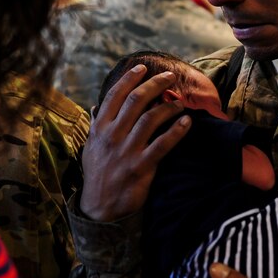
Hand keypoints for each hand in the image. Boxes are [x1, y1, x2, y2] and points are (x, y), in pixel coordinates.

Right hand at [80, 65, 190, 220]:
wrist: (99, 209)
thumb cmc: (97, 176)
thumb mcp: (90, 149)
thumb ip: (95, 127)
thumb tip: (96, 107)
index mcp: (99, 129)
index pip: (114, 96)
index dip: (129, 78)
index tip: (143, 67)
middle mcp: (111, 136)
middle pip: (136, 101)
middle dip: (155, 84)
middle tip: (170, 76)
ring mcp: (126, 151)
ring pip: (150, 119)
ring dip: (168, 106)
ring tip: (180, 101)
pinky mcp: (141, 167)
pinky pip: (163, 144)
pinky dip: (177, 131)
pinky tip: (187, 122)